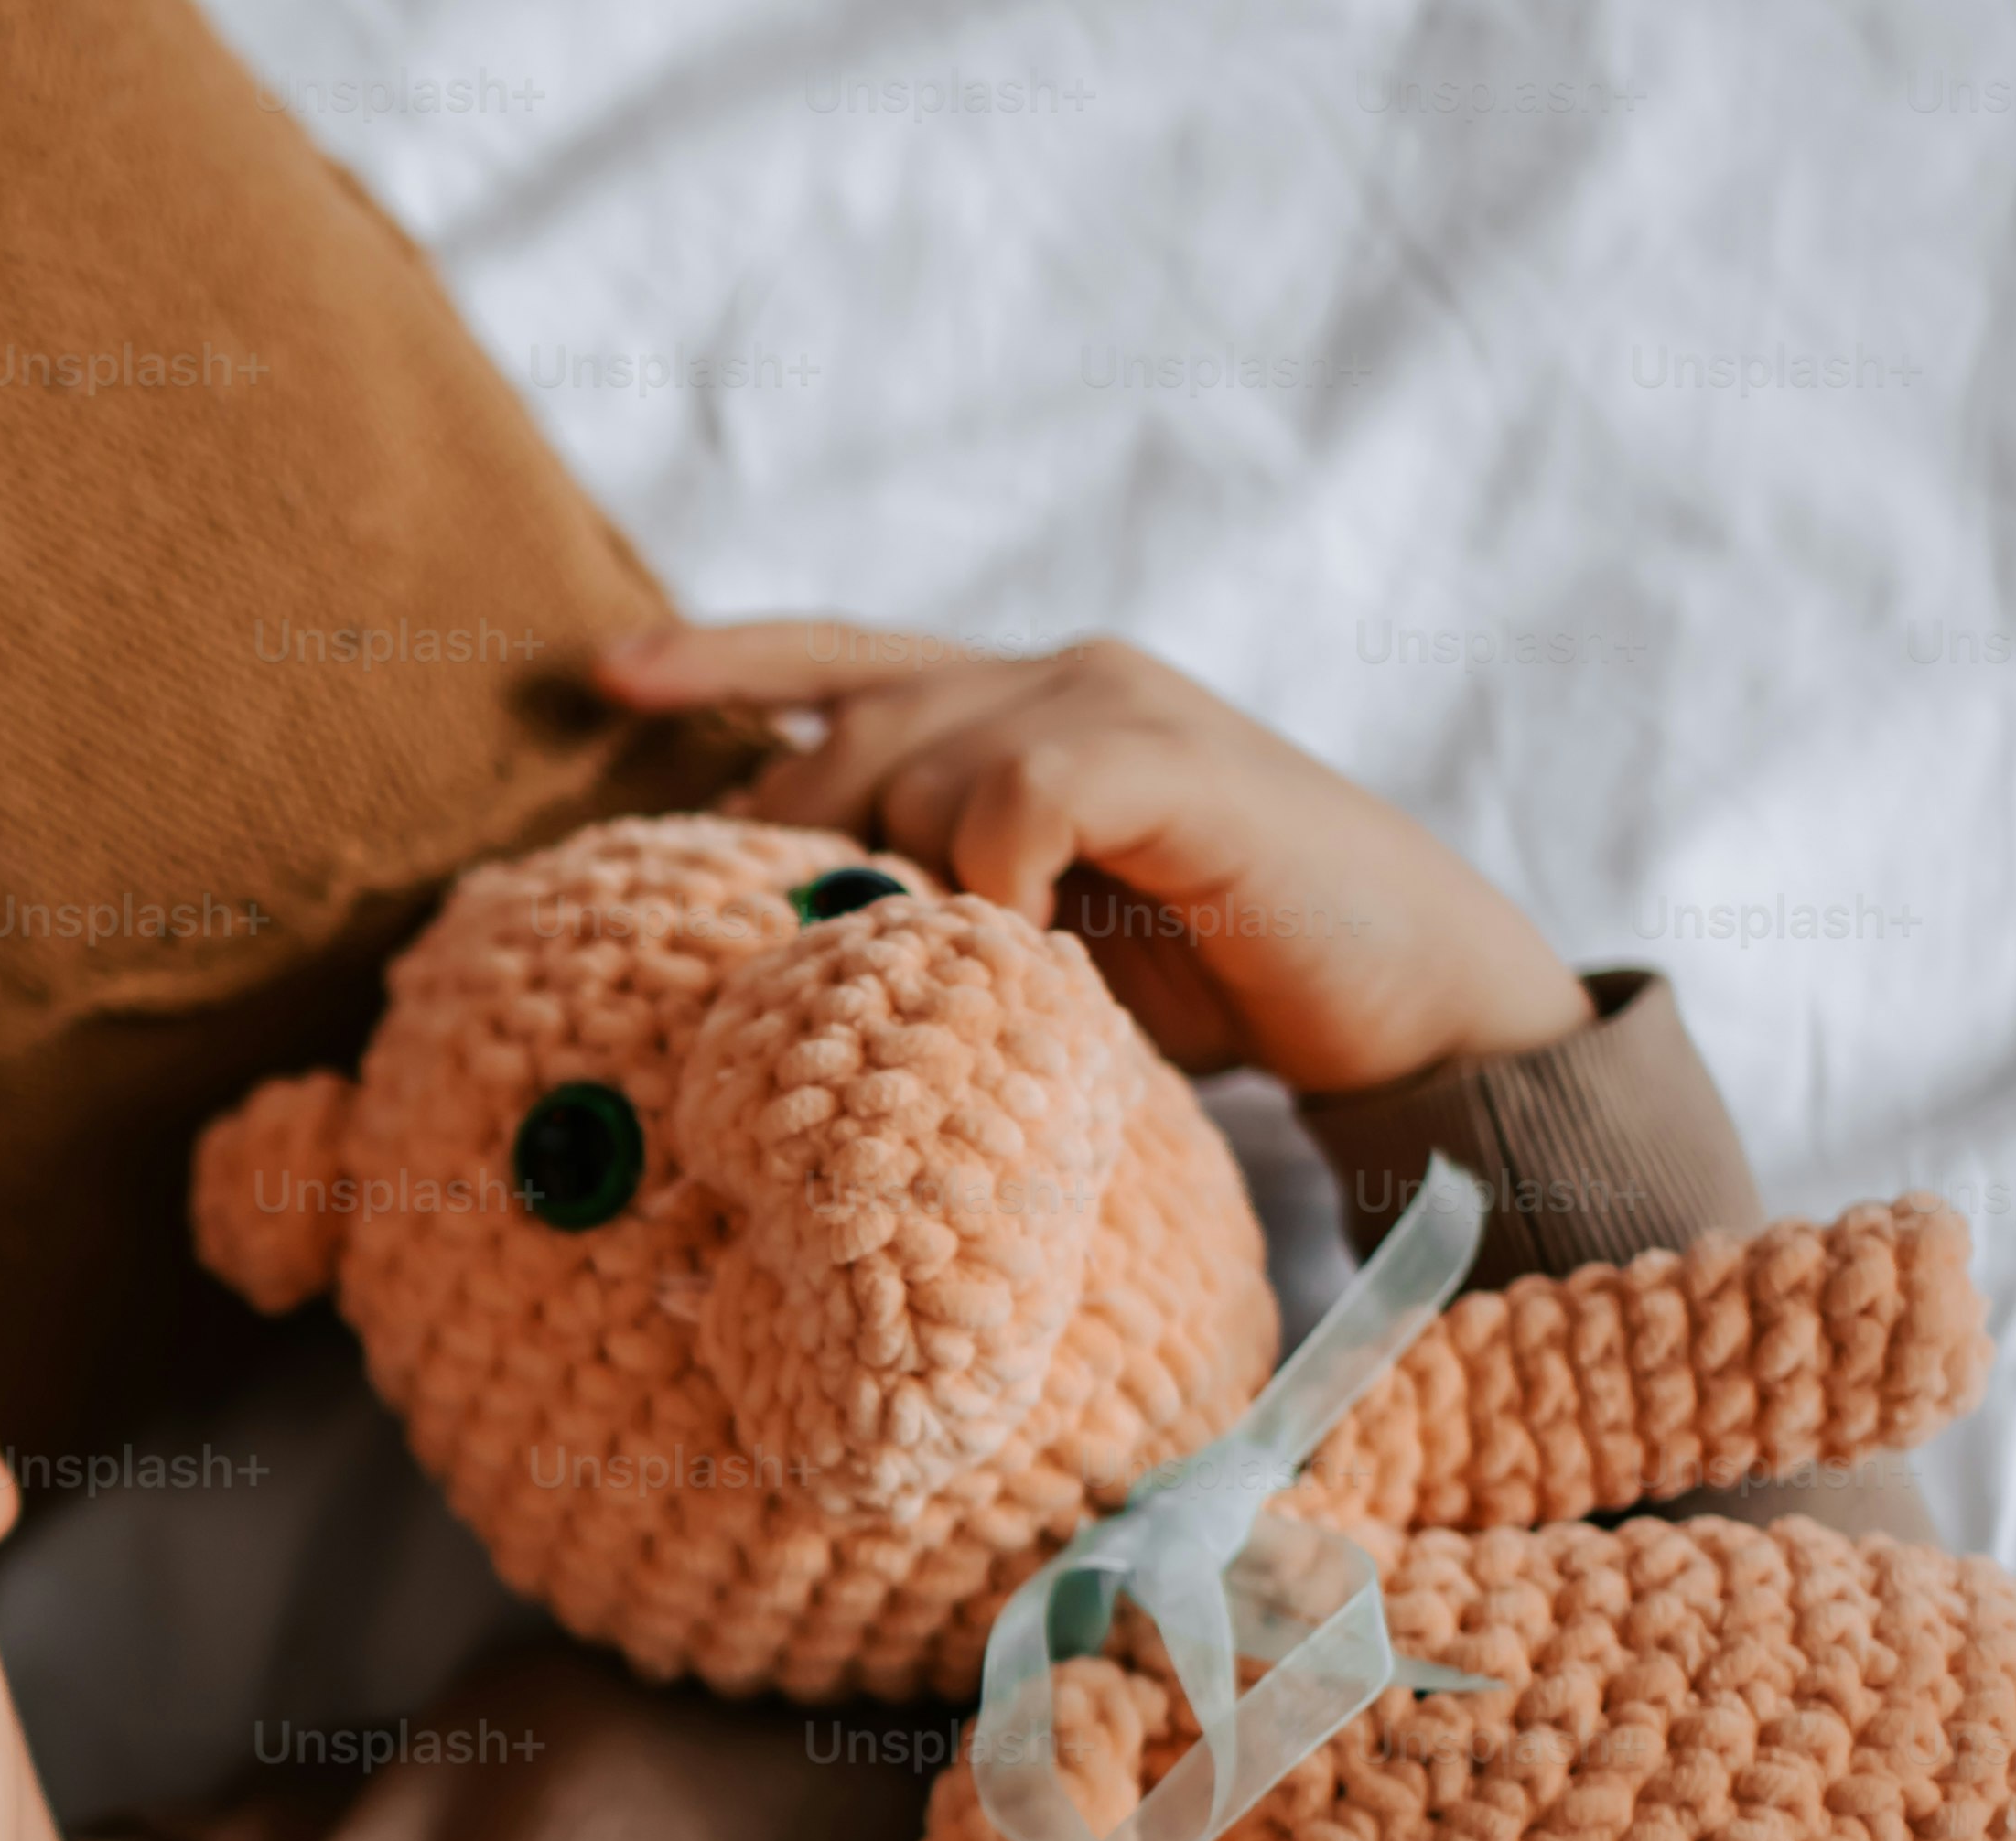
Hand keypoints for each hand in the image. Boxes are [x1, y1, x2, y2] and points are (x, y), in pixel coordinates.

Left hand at [590, 621, 1593, 1097]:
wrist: (1407, 1004)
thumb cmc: (1213, 987)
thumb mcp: (1033, 946)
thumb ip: (927, 912)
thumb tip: (780, 952)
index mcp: (1017, 713)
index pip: (842, 662)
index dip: (727, 661)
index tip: (608, 673)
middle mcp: (1056, 680)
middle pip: (852, 736)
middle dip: (803, 843)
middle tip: (802, 947)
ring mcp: (1113, 705)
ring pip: (922, 771)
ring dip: (916, 887)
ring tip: (968, 976)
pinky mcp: (1171, 757)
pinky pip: (1018, 797)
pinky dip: (998, 881)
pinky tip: (1032, 949)